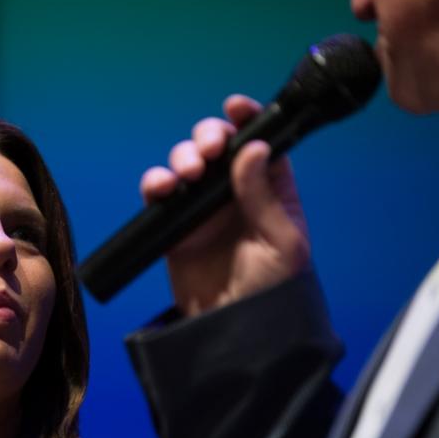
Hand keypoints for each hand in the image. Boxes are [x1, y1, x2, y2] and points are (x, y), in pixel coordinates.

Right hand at [140, 94, 309, 316]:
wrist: (235, 331)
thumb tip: (252, 148)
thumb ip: (263, 196)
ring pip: (186, 162)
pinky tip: (163, 188)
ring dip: (183, 156)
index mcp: (270, 190)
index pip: (260, 143)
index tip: (234, 106)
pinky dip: (156, 183)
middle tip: (209, 150)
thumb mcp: (282, 243)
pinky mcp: (174, 224)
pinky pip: (160, 193)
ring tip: (187, 173)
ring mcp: (202, 207)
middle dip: (209, 136)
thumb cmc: (272, 290)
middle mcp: (234, 192)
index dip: (248, 118)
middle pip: (218, 145)